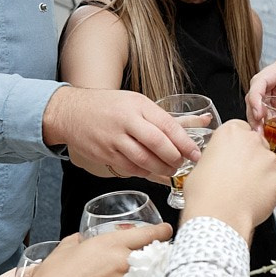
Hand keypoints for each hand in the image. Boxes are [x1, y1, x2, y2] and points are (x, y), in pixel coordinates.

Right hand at [16, 225, 171, 276]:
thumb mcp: (68, 247)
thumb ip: (83, 240)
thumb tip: (86, 238)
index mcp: (110, 244)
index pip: (149, 234)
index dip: (162, 232)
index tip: (166, 232)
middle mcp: (121, 263)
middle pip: (156, 256)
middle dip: (158, 255)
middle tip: (157, 255)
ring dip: (151, 276)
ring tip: (145, 275)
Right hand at [43, 86, 197, 183]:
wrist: (71, 112)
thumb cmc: (110, 107)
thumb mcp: (139, 103)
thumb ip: (169, 118)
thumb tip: (204, 121)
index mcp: (138, 105)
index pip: (167, 125)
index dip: (185, 142)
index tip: (196, 154)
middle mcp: (126, 121)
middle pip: (157, 144)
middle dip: (174, 158)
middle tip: (183, 164)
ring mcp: (113, 139)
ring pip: (144, 160)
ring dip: (161, 169)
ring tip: (170, 171)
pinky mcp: (105, 154)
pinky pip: (130, 168)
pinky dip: (145, 172)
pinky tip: (152, 172)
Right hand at [183, 120, 275, 242]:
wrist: (219, 217)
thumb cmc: (205, 194)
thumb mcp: (200, 166)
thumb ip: (215, 157)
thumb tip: (217, 162)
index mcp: (231, 132)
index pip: (240, 129)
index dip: (235, 145)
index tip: (232, 154)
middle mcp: (252, 141)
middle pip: (256, 143)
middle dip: (250, 157)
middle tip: (237, 174)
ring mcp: (268, 159)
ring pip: (267, 162)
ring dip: (260, 173)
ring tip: (243, 190)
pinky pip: (275, 181)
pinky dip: (267, 189)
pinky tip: (253, 198)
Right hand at [247, 57, 275, 128]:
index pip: (260, 80)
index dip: (255, 97)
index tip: (259, 114)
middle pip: (256, 93)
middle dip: (254, 112)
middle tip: (259, 129)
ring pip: (259, 104)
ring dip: (259, 120)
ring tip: (263, 134)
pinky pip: (269, 112)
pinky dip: (268, 123)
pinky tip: (271, 133)